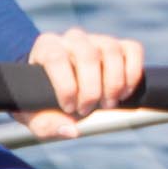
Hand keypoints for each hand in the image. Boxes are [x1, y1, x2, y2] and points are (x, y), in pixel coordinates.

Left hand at [13, 28, 144, 140]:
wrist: (56, 87)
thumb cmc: (42, 100)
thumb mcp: (34, 115)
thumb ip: (46, 124)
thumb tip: (72, 130)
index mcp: (47, 47)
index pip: (57, 58)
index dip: (66, 86)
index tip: (69, 108)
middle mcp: (73, 38)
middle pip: (88, 55)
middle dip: (91, 89)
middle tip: (87, 110)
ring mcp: (98, 40)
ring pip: (112, 50)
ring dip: (114, 83)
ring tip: (108, 104)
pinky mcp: (119, 46)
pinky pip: (133, 49)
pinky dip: (133, 73)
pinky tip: (125, 93)